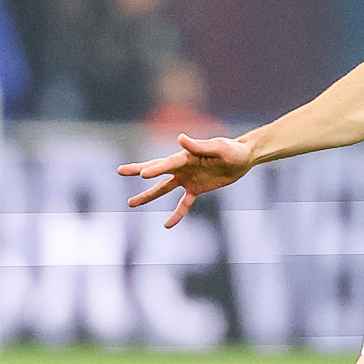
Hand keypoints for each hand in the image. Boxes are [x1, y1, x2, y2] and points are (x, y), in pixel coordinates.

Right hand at [118, 134, 254, 227]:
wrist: (244, 158)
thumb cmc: (232, 150)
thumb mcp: (218, 147)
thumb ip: (199, 145)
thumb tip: (180, 138)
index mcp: (186, 155)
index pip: (167, 163)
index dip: (156, 169)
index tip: (141, 174)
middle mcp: (183, 167)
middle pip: (156, 170)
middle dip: (138, 170)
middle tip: (120, 170)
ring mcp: (187, 178)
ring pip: (163, 189)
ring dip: (148, 196)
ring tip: (131, 203)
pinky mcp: (196, 189)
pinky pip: (183, 203)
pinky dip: (177, 214)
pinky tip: (167, 225)